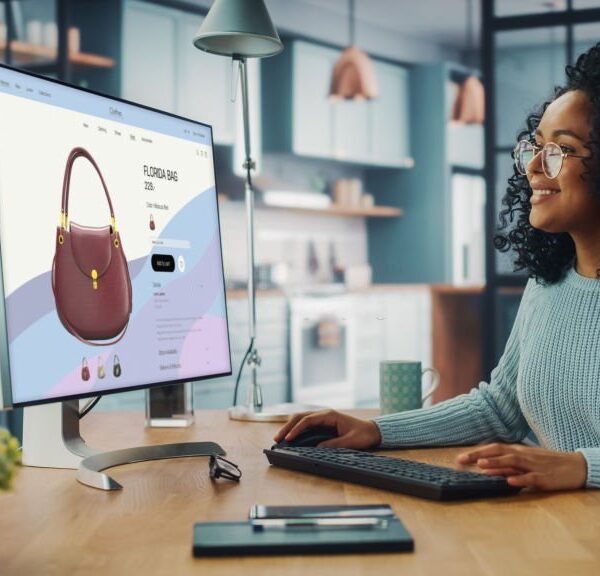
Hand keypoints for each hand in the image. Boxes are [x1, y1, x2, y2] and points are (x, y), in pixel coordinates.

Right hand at [273, 410, 381, 449]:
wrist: (372, 431)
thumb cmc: (363, 434)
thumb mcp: (350, 441)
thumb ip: (334, 444)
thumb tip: (317, 448)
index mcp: (330, 415)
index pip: (308, 419)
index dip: (297, 428)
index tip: (289, 438)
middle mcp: (324, 414)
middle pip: (300, 417)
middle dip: (288, 426)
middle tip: (277, 438)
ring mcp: (322, 419)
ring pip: (301, 419)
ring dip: (290, 427)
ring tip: (279, 438)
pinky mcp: (322, 424)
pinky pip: (306, 425)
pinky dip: (296, 430)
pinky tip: (290, 437)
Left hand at [456, 443, 587, 490]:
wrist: (575, 466)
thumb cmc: (546, 464)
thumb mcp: (524, 462)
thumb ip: (506, 465)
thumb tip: (485, 468)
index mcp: (517, 451)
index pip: (493, 448)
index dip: (476, 452)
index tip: (459, 458)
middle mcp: (522, 455)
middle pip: (498, 451)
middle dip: (479, 455)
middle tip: (462, 460)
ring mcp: (533, 466)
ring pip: (512, 462)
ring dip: (496, 463)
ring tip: (481, 465)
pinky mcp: (544, 478)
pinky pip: (531, 478)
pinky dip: (520, 479)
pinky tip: (510, 481)